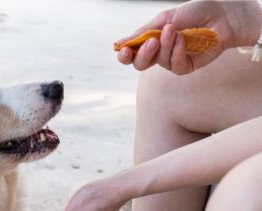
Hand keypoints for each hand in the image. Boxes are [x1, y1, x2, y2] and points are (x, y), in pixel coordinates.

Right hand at [117, 0, 261, 73]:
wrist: (222, 15)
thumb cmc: (194, 13)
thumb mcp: (164, 19)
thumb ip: (142, 33)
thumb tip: (118, 44)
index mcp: (151, 40)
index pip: (132, 53)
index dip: (125, 55)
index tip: (123, 51)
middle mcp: (160, 52)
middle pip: (140, 64)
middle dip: (142, 55)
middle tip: (151, 42)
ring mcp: (173, 60)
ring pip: (158, 63)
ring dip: (164, 47)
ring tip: (174, 31)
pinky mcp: (187, 66)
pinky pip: (175, 66)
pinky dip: (177, 52)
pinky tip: (183, 40)